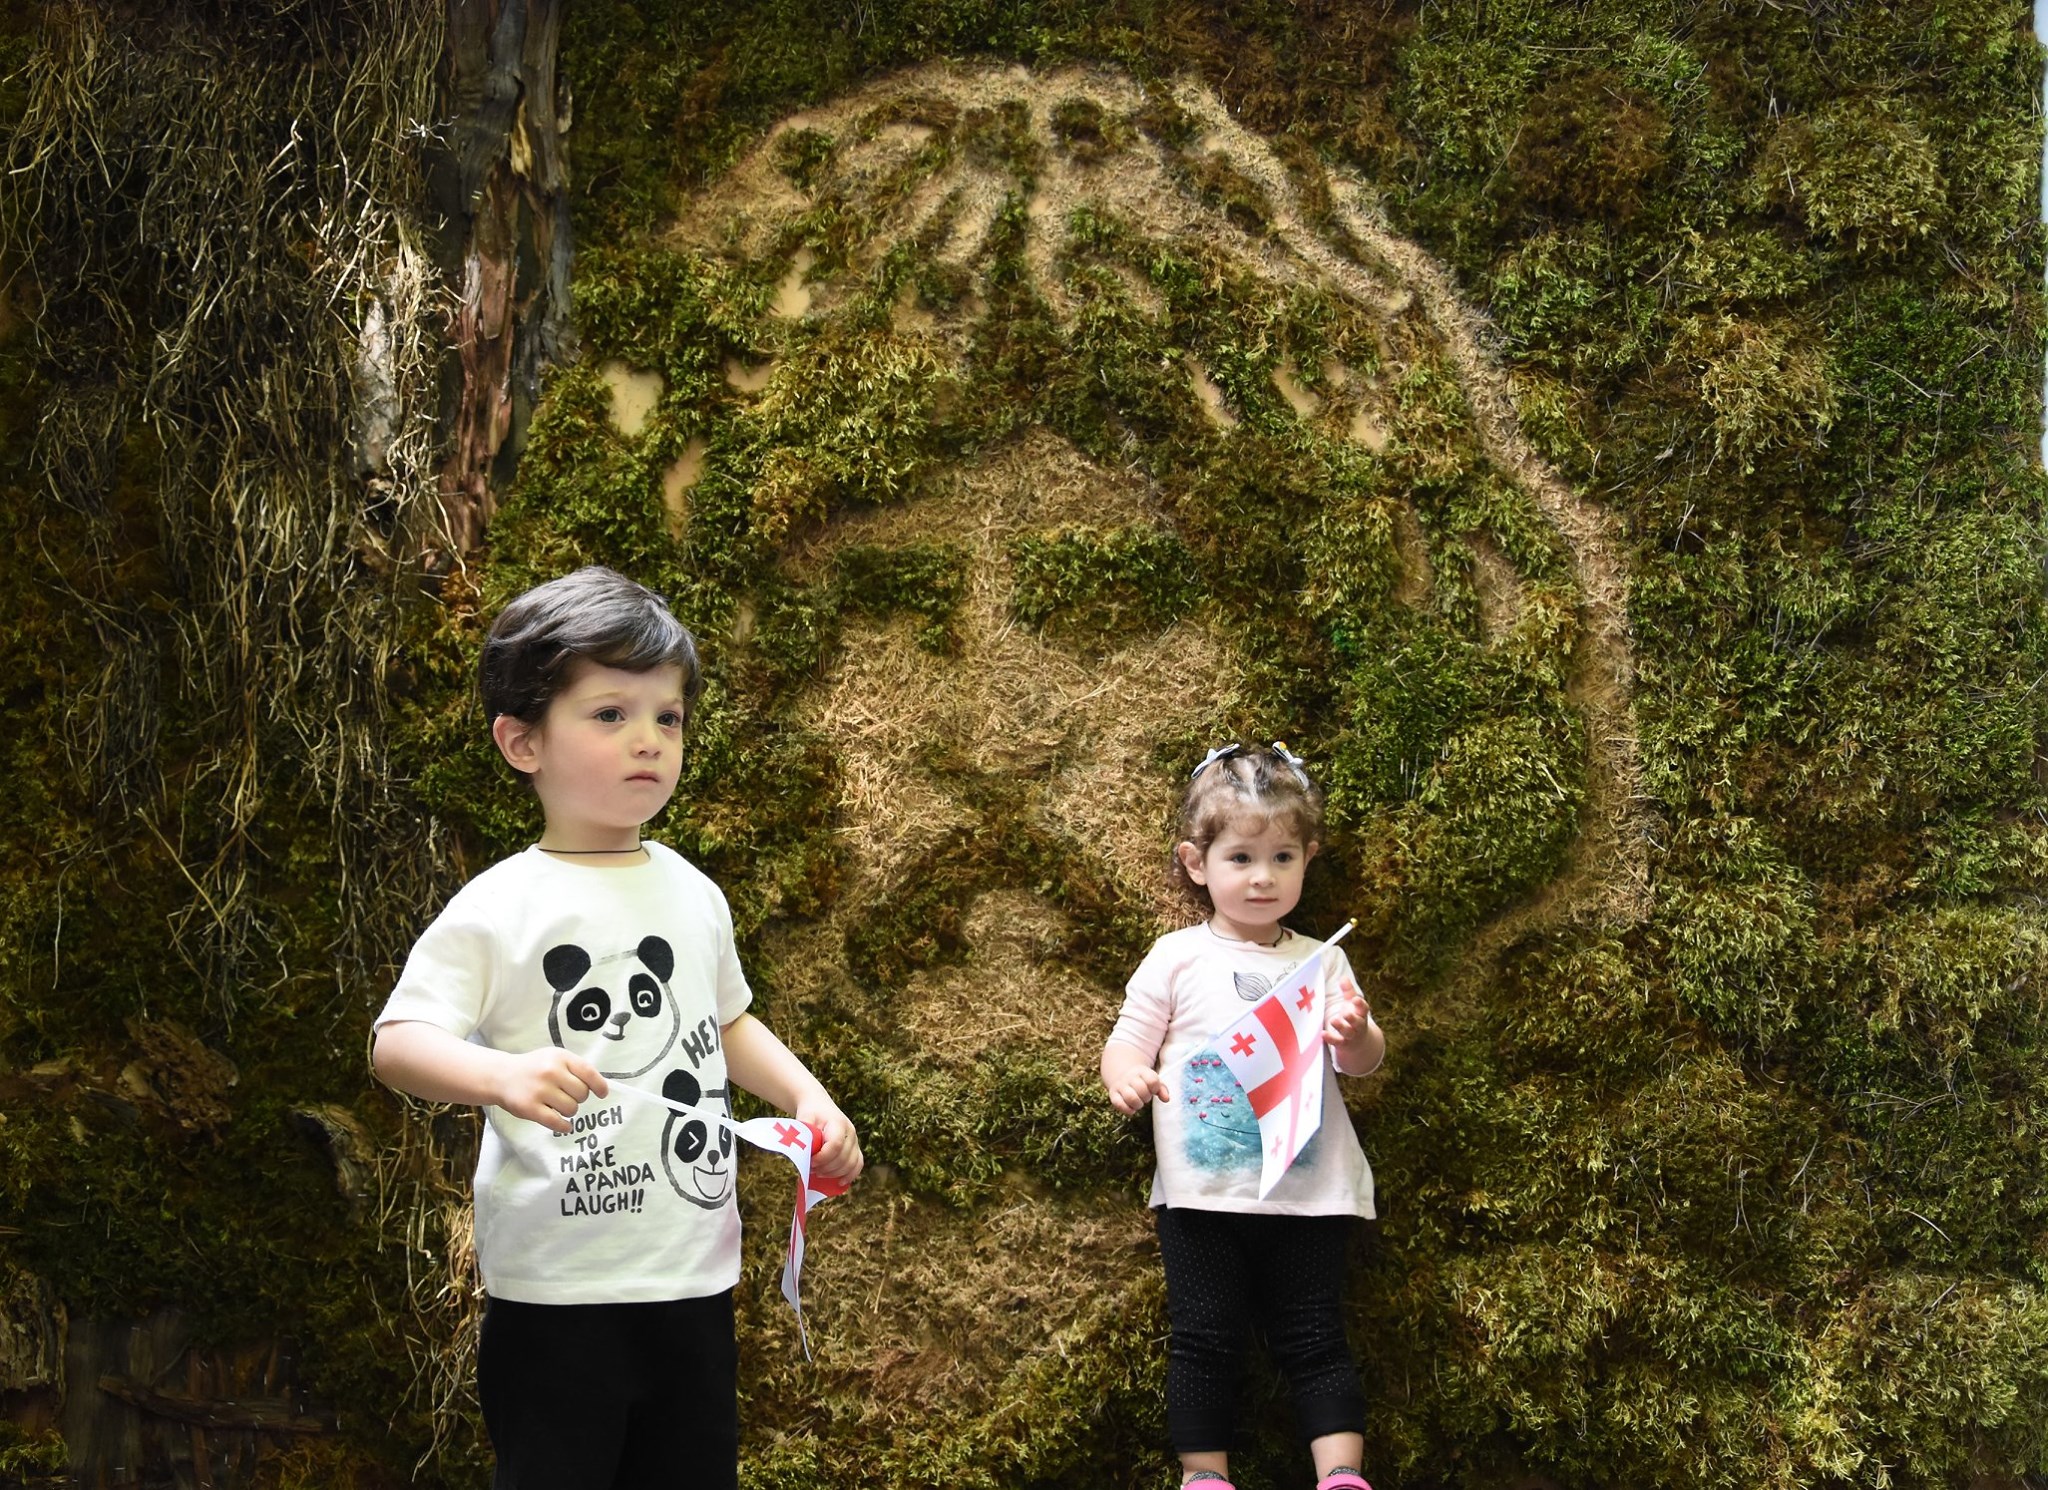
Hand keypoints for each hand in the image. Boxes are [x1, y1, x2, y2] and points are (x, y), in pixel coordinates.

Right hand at [493, 1047, 607, 1133]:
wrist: (501, 1076)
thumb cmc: (534, 1068)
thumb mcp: (554, 1058)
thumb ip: (575, 1068)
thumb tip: (600, 1086)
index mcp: (560, 1057)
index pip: (588, 1072)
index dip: (599, 1085)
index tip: (602, 1094)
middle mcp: (550, 1071)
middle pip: (582, 1093)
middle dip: (578, 1098)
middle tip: (567, 1096)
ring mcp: (539, 1090)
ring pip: (571, 1108)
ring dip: (569, 1111)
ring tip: (558, 1106)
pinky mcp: (530, 1108)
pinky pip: (557, 1122)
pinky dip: (564, 1126)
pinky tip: (564, 1125)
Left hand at [798, 1098, 863, 1187]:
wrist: (818, 1105)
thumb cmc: (810, 1113)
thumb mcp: (804, 1120)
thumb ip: (804, 1135)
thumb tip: (802, 1154)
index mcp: (839, 1123)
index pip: (836, 1145)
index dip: (823, 1158)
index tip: (810, 1162)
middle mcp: (851, 1132)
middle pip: (843, 1157)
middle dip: (826, 1168)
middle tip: (810, 1169)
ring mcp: (855, 1141)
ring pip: (851, 1164)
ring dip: (834, 1173)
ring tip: (818, 1173)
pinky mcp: (855, 1148)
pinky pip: (858, 1164)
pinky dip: (850, 1175)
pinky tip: (840, 1183)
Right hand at [1106, 1066, 1170, 1114]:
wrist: (1122, 1074)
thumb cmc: (1142, 1081)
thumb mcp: (1152, 1080)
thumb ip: (1162, 1089)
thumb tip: (1166, 1099)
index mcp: (1141, 1071)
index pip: (1152, 1080)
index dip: (1155, 1088)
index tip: (1153, 1090)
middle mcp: (1129, 1077)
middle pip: (1142, 1090)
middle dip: (1146, 1097)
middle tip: (1145, 1097)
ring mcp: (1120, 1085)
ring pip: (1131, 1098)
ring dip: (1138, 1104)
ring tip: (1139, 1103)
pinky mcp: (1113, 1094)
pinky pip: (1119, 1104)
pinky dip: (1127, 1110)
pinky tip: (1132, 1108)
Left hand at [1323, 980, 1383, 1074]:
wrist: (1359, 1043)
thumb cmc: (1354, 1018)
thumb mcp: (1352, 1005)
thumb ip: (1348, 991)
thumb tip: (1343, 977)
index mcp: (1361, 1014)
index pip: (1363, 1009)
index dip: (1360, 1004)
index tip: (1355, 999)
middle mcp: (1358, 1026)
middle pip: (1357, 1022)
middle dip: (1352, 1018)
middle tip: (1346, 1013)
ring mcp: (1351, 1036)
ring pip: (1348, 1032)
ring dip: (1341, 1027)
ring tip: (1333, 1020)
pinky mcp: (1343, 1044)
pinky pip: (1337, 1042)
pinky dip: (1330, 1038)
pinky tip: (1323, 1033)